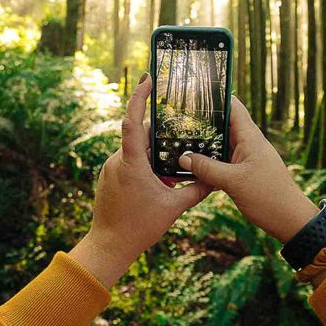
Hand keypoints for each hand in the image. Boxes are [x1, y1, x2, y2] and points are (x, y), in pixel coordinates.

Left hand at [70, 74, 212, 287]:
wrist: (108, 247)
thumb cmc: (138, 227)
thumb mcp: (174, 208)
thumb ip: (196, 189)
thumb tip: (216, 179)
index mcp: (131, 162)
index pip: (133, 121)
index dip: (139, 97)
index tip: (148, 79)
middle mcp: (117, 161)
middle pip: (141, 135)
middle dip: (162, 133)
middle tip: (182, 126)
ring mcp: (111, 169)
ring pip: (136, 150)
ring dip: (155, 152)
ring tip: (176, 158)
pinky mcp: (110, 178)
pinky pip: (130, 161)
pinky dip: (147, 163)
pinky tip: (162, 177)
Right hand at [176, 96, 317, 244]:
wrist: (290, 221)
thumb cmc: (269, 197)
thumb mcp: (234, 182)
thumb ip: (207, 168)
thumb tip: (183, 156)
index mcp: (251, 138)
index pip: (233, 107)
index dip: (216, 96)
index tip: (193, 90)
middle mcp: (249, 144)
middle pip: (223, 125)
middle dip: (202, 121)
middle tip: (175, 117)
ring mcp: (246, 158)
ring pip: (220, 144)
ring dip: (203, 143)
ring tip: (176, 138)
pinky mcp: (243, 173)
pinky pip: (222, 161)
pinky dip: (208, 161)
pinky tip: (191, 164)